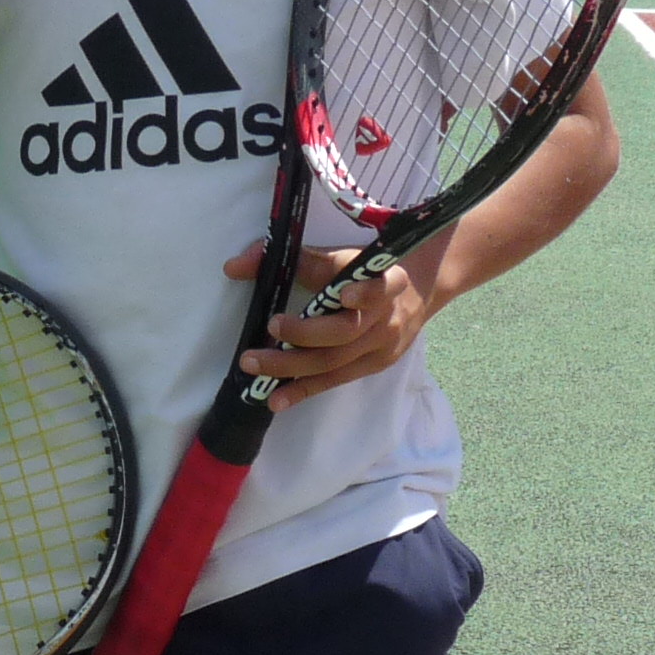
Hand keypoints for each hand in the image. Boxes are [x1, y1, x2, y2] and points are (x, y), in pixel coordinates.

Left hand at [226, 238, 443, 409]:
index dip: (364, 292)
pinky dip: (304, 389)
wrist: (419, 289)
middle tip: (271, 326)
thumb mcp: (342, 256)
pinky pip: (335, 380)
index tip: (344, 294)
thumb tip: (234, 266)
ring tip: (254, 365)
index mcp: (386, 281)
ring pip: (335, 361)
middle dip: (305, 333)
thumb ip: (292, 258)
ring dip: (292, 366)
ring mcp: (381, 347)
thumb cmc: (370, 270)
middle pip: (345, 332)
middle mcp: (386, 317)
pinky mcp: (374, 366)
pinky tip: (277, 399)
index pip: (380, 287)